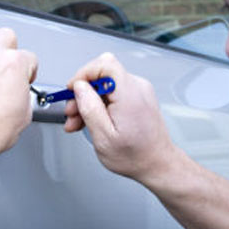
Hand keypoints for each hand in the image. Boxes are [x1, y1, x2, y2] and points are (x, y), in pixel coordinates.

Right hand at [64, 52, 177, 181]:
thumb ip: (90, 108)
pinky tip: (91, 119)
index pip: (105, 64)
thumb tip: (79, 87)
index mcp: (129, 95)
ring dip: (88, 100)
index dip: (84, 73)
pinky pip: (113, 92)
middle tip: (72, 111)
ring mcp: (139, 91)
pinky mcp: (138, 97)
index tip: (72, 89)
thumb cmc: (135, 156)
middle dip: (82, 91)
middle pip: (102, 74)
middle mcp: (137, 88)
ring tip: (79, 121)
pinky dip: (100, 103)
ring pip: (105, 84)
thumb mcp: (103, 137)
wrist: (157, 164)